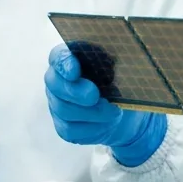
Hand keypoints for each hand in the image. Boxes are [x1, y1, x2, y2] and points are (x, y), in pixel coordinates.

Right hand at [45, 43, 167, 166]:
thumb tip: (118, 52)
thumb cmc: (121, 81)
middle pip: (55, 85)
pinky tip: (107, 123)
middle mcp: (58, 81)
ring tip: (114, 112)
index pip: (58, 57)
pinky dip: (93, 127)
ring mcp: (58, 105)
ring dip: (91, 112)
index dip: (64, 63)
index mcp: (71, 58)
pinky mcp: (64, 127)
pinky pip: (71, 129)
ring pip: (64, 110)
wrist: (127, 111)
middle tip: (94, 95)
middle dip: (75, 91)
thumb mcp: (120, 66)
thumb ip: (114, 58)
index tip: (75, 71)